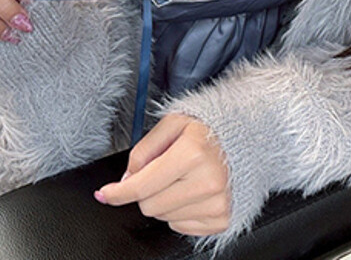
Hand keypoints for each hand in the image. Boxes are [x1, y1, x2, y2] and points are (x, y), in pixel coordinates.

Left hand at [94, 113, 231, 235]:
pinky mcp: (222, 218)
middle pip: (149, 205)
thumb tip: (127, 177)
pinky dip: (180, 211)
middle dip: (147, 190)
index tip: (104, 194)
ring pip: (164, 217)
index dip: (118, 191)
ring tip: (184, 177)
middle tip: (163, 170)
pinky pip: (181, 227)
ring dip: (165, 200)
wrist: (246, 138)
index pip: (143, 184)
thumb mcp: (173, 123)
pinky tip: (192, 190)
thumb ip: (145, 148)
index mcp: (193, 154)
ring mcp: (217, 203)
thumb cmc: (209, 129)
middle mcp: (207, 181)